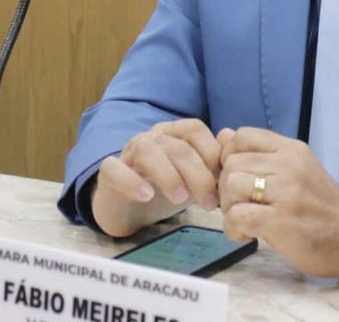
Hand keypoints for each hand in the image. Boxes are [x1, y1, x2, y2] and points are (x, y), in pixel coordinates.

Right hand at [91, 118, 222, 237]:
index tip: (223, 182)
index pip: (194, 129)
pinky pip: (116, 170)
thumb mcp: (194, 178)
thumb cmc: (165, 189)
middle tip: (209, 203)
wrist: (128, 210)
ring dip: (168, 175)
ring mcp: (128, 153)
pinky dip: (132, 182)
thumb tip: (230, 138)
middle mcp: (151, 138)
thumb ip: (214, 161)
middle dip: (198, 175)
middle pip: (177, 146)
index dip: (212, 153)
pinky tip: (147, 195)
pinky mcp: (108, 173)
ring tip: (180, 200)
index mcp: (173, 133)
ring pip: (148, 152)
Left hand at [216, 127, 338, 277]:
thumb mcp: (295, 170)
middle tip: (239, 206)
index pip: (243, 136)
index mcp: (292, 150)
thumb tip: (223, 134)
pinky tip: (246, 234)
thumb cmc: (321, 206)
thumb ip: (260, 154)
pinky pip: (237, 216)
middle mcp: (289, 165)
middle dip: (225, 188)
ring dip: (228, 208)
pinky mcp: (282, 220)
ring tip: (244, 220)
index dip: (228, 156)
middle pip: (232, 163)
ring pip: (231, 186)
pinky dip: (233, 228)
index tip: (238, 178)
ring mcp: (287, 192)